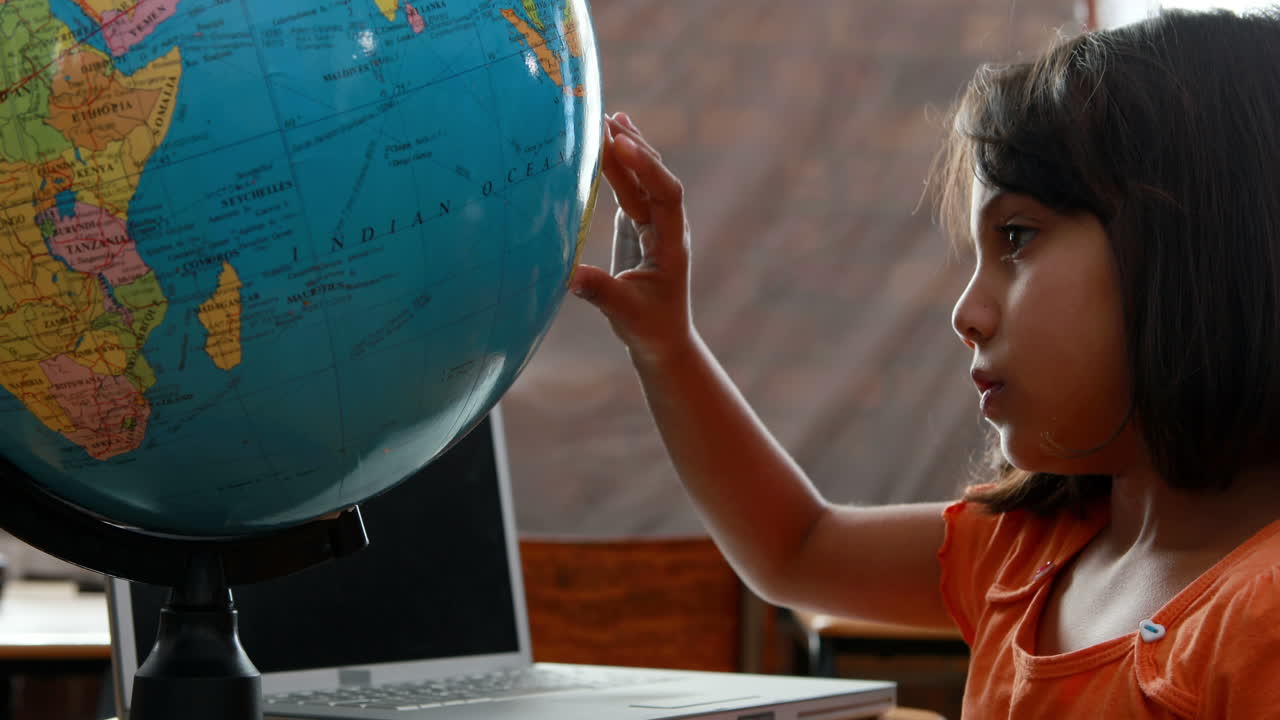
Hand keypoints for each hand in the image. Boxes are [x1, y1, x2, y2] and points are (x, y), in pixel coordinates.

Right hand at [571, 113, 693, 363]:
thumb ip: (600, 292)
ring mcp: (653, 222)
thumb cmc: (648, 328)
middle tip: (604, 119)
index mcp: (671, 243)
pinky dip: (620, 162)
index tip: (621, 144)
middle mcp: (667, 226)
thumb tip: (569, 275)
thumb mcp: (624, 313)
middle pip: (654, 176)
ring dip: (626, 148)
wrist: (661, 338)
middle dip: (632, 147)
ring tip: (605, 117)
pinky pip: (630, 186)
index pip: (666, 194)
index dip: (646, 168)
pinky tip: (610, 137)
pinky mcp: (638, 224)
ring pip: (641, 177)